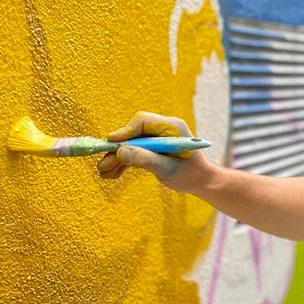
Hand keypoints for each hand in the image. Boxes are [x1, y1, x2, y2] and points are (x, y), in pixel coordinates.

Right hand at [97, 111, 215, 193]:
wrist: (201, 181)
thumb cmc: (190, 174)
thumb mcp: (167, 169)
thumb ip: (145, 159)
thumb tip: (120, 151)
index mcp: (171, 127)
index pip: (143, 121)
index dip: (125, 131)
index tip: (110, 142)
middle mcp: (163, 129)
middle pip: (133, 134)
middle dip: (117, 149)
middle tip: (102, 164)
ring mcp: (156, 138)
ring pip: (130, 144)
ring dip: (117, 158)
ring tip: (104, 173)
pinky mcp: (152, 148)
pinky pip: (134, 151)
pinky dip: (124, 162)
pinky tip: (113, 174)